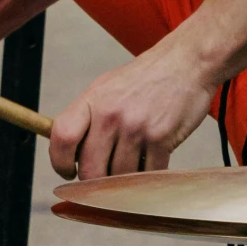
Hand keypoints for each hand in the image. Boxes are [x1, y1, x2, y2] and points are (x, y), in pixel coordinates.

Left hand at [47, 33, 216, 179]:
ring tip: (133, 162)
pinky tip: (151, 160)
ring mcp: (137, 128)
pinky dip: (148, 176)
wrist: (186, 63)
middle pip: (90, 170)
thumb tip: (69, 153)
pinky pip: (147, 175)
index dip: (59, 162)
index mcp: (92, 100)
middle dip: (95, 183)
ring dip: (125, 180)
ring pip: (119, 178)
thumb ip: (86, 118)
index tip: (68, 172)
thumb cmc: (144, 79)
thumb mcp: (106, 88)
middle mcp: (111, 114)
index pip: (62, 138)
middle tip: (104, 176)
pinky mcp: (162, 139)